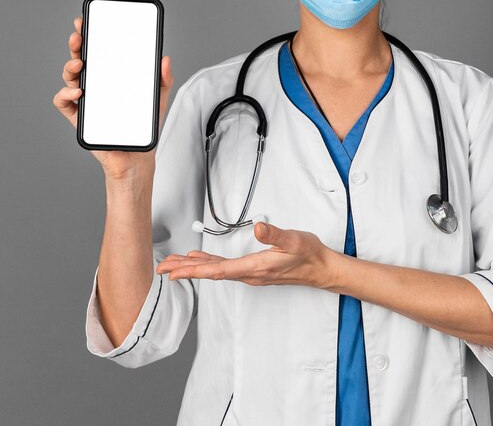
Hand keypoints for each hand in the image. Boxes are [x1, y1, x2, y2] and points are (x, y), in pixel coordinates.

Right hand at [52, 14, 174, 180]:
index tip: (85, 22)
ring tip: (79, 63)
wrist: (137, 158)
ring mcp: (86, 102)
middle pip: (80, 61)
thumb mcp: (157, 100)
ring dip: (70, 68)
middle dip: (76, 45)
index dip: (89, 37)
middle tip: (78, 36)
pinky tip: (77, 93)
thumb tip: (165, 59)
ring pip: (70, 79)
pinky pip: (64, 104)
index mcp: (111, 78)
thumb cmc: (142, 127)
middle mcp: (96, 87)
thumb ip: (163, 80)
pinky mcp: (79, 119)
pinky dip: (65, 95)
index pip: (98, 53)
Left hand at [156, 222, 339, 289]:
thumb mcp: (294, 240)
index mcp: (255, 268)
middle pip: (211, 274)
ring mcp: (251, 274)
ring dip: (195, 269)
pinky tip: (202, 261)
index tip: (174, 272)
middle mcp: (250, 274)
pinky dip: (209, 265)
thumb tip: (260, 228)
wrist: (320, 268)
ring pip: (216, 272)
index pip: (218, 271)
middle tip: (163, 269)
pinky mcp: (254, 270)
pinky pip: (225, 269)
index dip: (194, 271)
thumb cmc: (308, 254)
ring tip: (175, 265)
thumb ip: (275, 235)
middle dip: (186, 271)